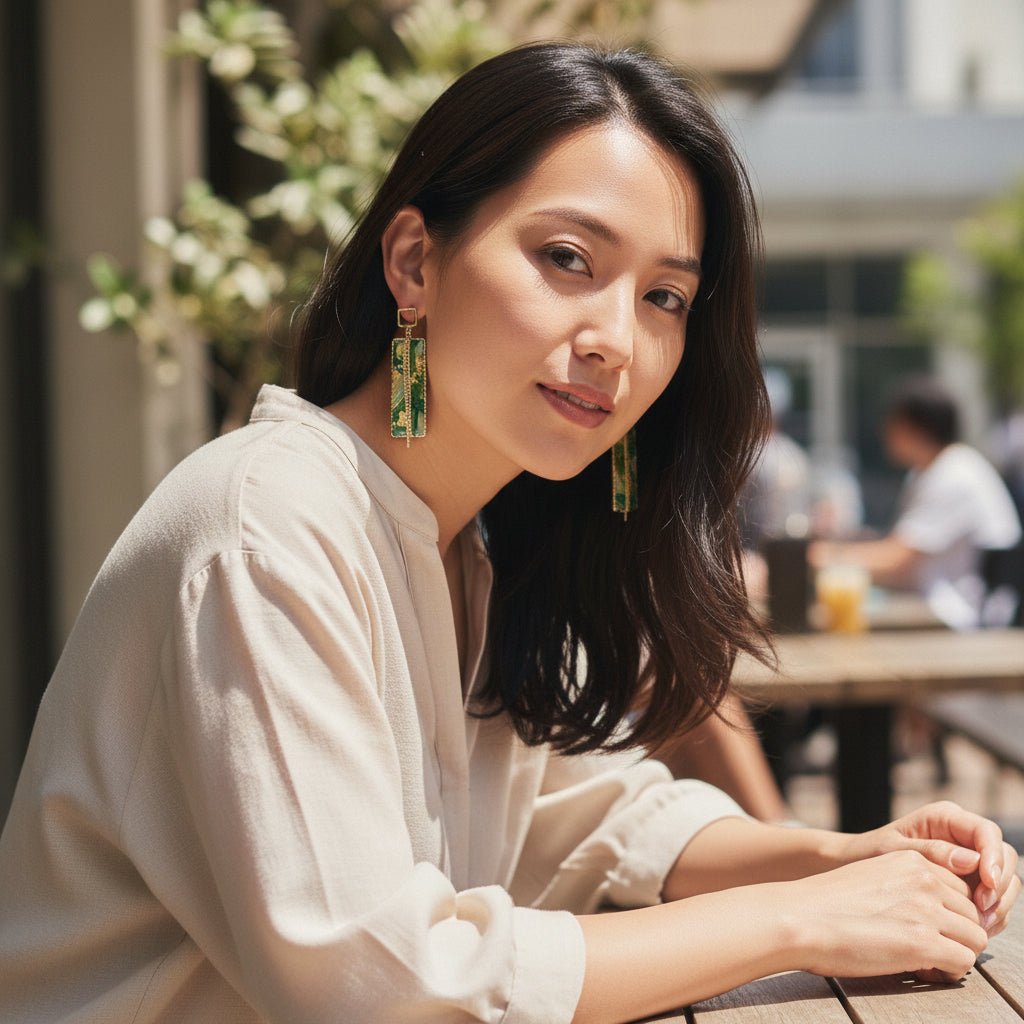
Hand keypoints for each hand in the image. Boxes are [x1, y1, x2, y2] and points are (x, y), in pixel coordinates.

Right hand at [790, 850, 988, 980]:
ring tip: (928, 961)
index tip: (928, 927)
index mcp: (909, 859)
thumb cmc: (825, 904)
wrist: (799, 918)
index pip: (958, 887)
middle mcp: (923, 879)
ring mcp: (926, 909)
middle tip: (930, 949)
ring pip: (975, 937)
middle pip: (971, 912)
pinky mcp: (923, 941)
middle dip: (957, 933)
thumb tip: (923, 913)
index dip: (948, 913)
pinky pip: (964, 962)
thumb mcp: (870, 876)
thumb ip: (902, 885)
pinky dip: (950, 971)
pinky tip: (924, 970)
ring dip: (957, 952)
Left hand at [839, 801, 1019, 936]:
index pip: (986, 832)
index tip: (988, 883)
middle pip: (1004, 856)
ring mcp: (970, 859)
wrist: (858, 866)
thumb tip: (972, 860)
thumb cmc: (871, 853)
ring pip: (1005, 879)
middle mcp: (963, 835)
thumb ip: (931, 851)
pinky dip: (993, 914)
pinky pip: (995, 898)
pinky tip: (977, 928)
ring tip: (981, 926)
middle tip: (983, 911)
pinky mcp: (971, 882)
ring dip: (1000, 904)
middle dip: (1000, 885)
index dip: (994, 857)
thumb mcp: (894, 850)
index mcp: (946, 818)